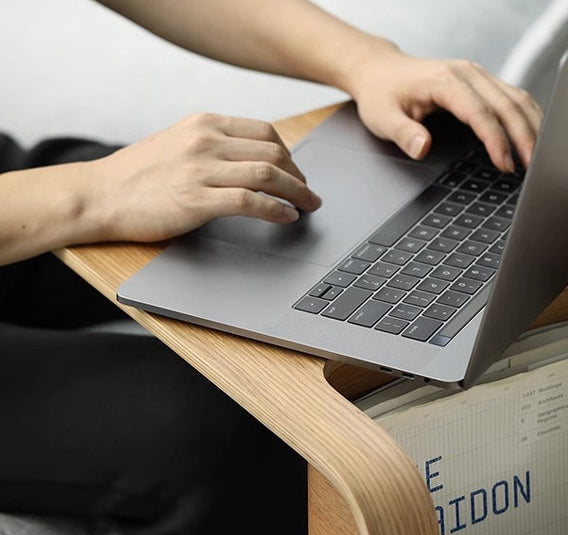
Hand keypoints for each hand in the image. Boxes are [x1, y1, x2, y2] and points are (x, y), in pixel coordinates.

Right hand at [86, 113, 322, 242]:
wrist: (98, 195)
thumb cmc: (136, 175)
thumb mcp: (176, 143)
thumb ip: (211, 146)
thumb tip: (248, 160)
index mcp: (203, 123)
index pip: (264, 131)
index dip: (289, 154)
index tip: (297, 171)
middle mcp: (205, 141)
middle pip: (273, 151)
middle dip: (299, 175)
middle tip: (309, 193)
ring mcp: (200, 169)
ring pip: (267, 174)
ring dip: (296, 192)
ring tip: (308, 206)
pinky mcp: (195, 200)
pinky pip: (250, 201)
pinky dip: (275, 209)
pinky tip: (287, 217)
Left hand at [345, 48, 543, 171]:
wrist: (380, 71)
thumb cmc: (381, 95)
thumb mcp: (382, 118)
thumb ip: (402, 134)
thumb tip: (421, 148)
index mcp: (445, 81)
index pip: (480, 112)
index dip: (496, 140)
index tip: (505, 164)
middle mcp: (467, 73)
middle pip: (508, 104)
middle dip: (524, 137)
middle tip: (532, 168)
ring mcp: (477, 75)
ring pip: (517, 98)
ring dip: (532, 127)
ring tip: (538, 158)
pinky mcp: (482, 82)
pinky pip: (513, 97)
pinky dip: (526, 118)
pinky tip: (532, 138)